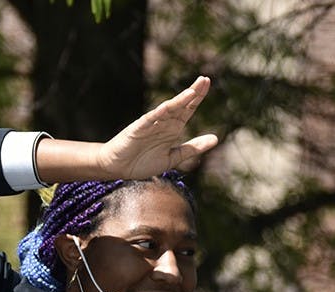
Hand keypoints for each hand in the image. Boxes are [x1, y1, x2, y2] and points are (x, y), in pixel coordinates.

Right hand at [96, 76, 218, 179]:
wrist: (118, 168)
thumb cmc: (142, 162)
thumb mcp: (172, 158)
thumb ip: (192, 148)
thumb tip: (215, 139)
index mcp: (172, 129)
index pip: (187, 109)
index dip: (198, 97)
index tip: (208, 83)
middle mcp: (163, 123)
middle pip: (180, 105)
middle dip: (192, 93)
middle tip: (205, 80)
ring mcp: (150, 125)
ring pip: (167, 110)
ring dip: (179, 101)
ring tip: (192, 92)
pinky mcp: (138, 129)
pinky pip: (149, 119)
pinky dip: (158, 113)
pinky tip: (168, 106)